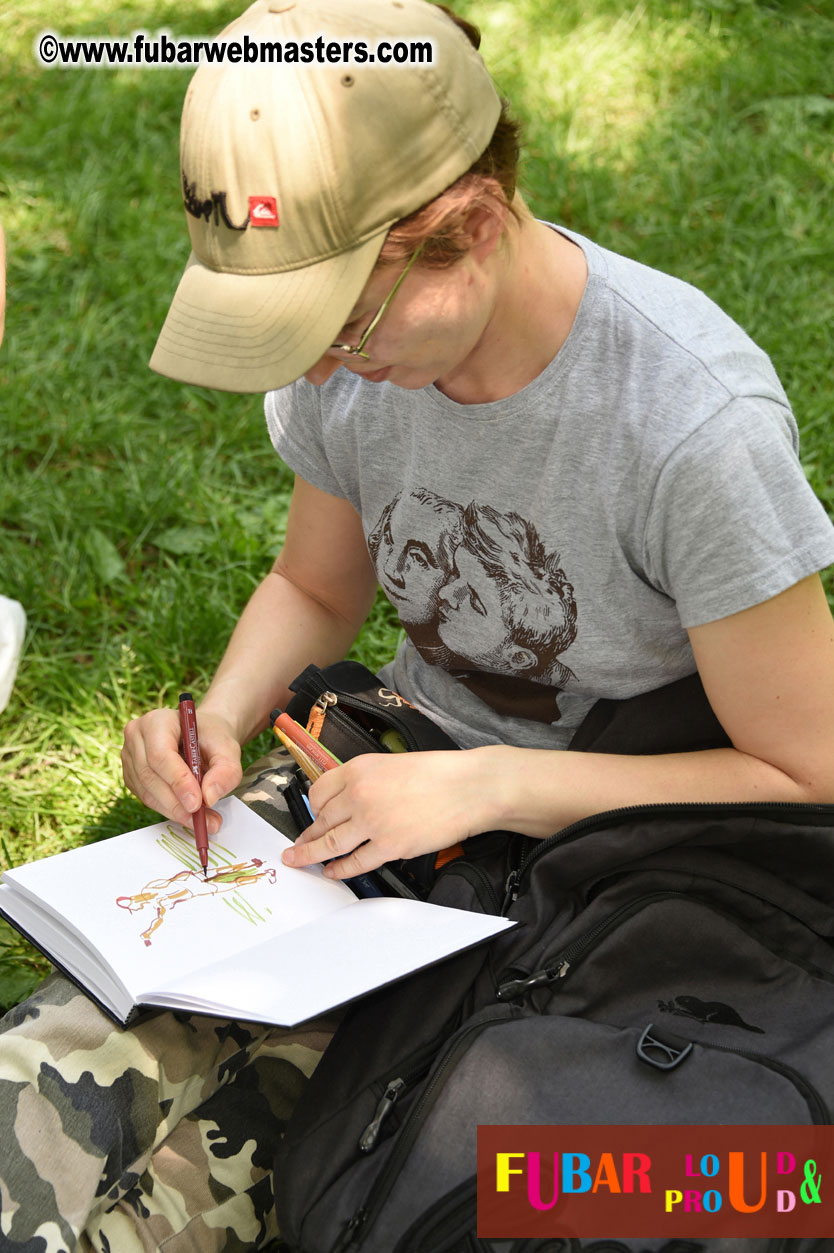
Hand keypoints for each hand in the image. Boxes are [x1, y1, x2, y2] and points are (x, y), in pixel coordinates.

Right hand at [122, 706, 242, 831]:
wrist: (202, 736)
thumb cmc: (212, 738)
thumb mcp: (228, 750)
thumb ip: (225, 771)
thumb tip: (209, 798)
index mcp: (157, 721)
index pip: (160, 754)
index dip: (177, 781)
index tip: (197, 803)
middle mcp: (137, 736)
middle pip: (150, 776)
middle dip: (177, 802)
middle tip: (203, 819)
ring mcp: (129, 757)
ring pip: (147, 792)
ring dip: (175, 811)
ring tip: (204, 821)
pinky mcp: (131, 776)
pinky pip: (147, 799)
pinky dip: (169, 810)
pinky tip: (189, 814)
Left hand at [281, 749, 495, 878]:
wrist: (468, 788)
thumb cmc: (439, 774)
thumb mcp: (392, 764)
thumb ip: (366, 780)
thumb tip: (349, 800)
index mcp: (358, 769)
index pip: (319, 791)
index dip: (312, 807)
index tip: (311, 815)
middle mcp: (359, 795)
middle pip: (321, 819)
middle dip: (308, 835)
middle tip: (298, 844)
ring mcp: (372, 823)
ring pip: (330, 843)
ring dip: (310, 855)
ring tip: (299, 860)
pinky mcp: (389, 847)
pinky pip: (355, 862)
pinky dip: (340, 870)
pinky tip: (333, 872)